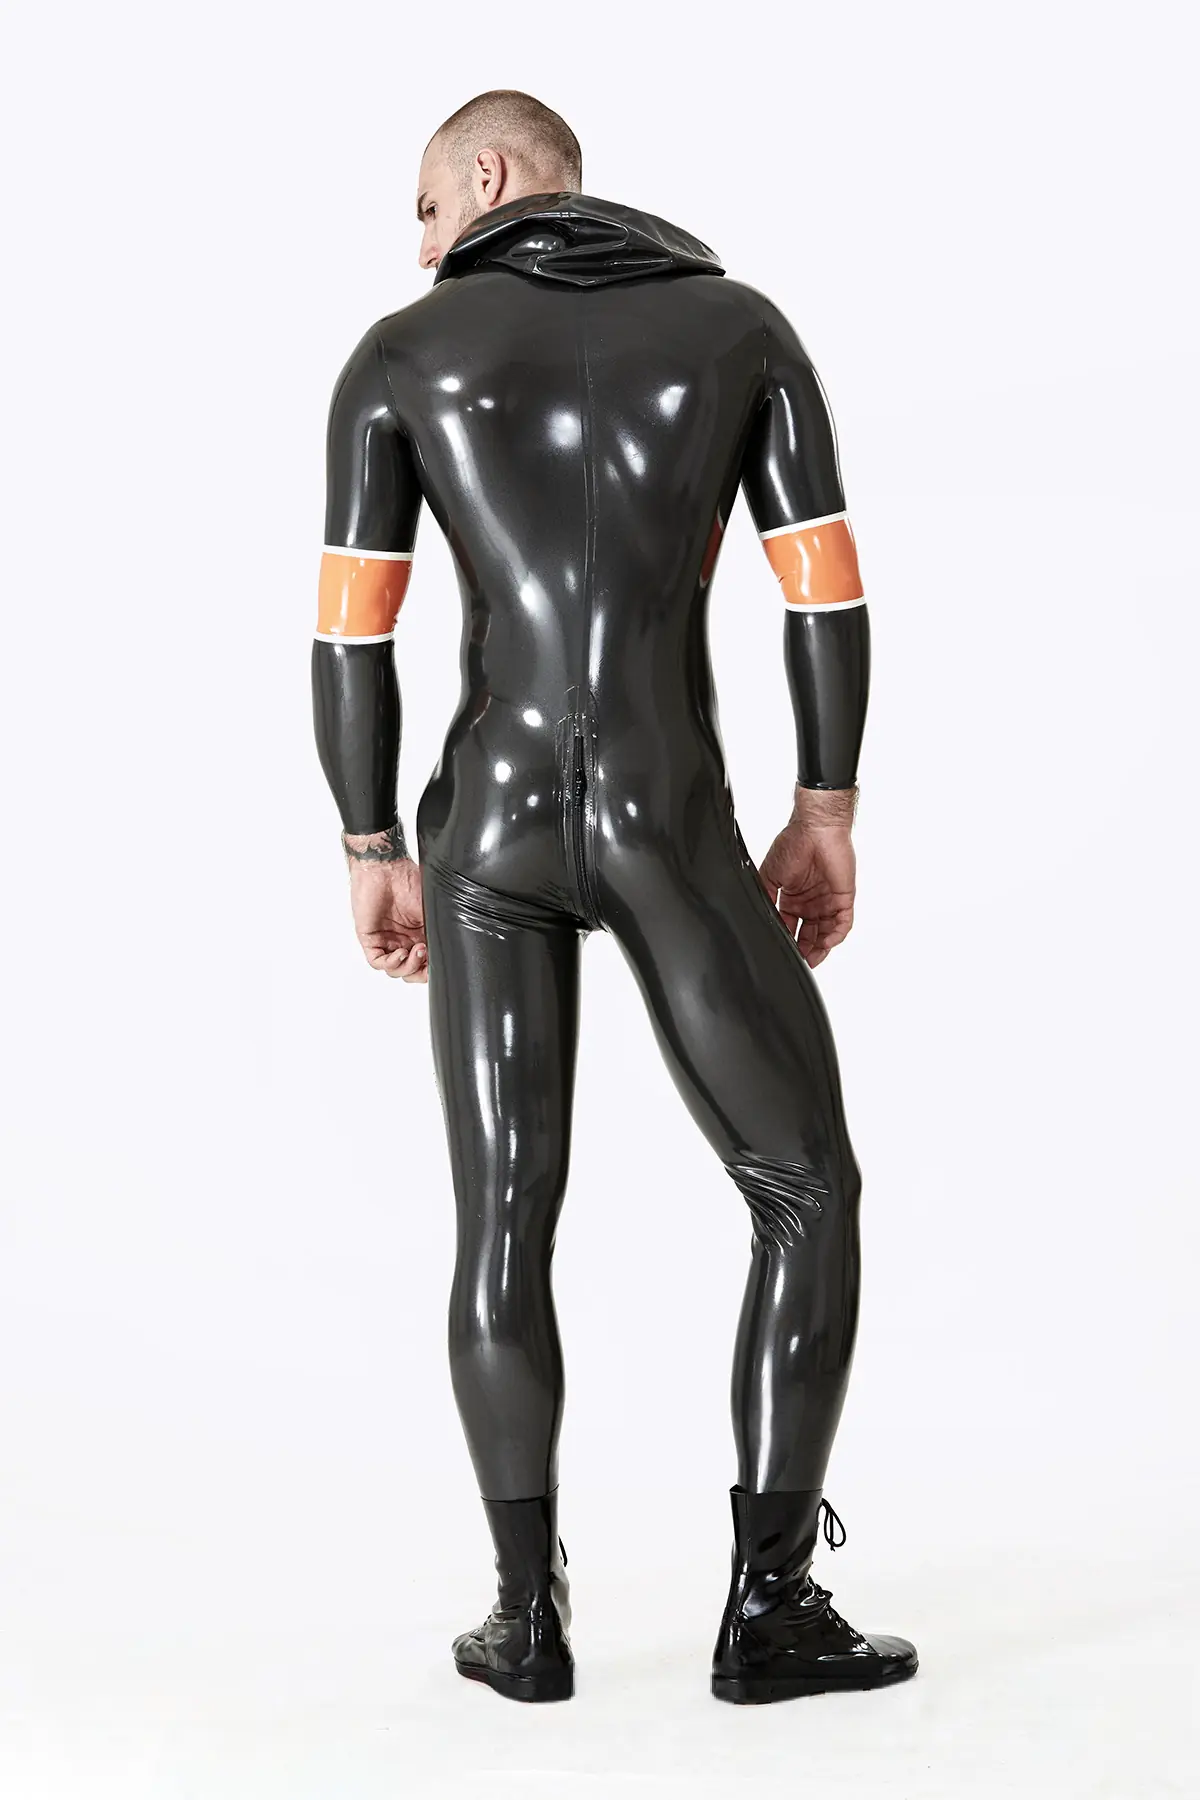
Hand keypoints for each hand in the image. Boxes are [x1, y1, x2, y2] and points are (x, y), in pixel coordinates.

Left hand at [343, 829, 427, 981]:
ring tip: (415, 951)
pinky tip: (401, 952)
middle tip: (426, 955)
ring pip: (395, 970)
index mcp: (419, 934)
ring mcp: (387, 940)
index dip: (431, 970)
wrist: (386, 868)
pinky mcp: (370, 939)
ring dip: (407, 966)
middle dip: (419, 971)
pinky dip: (391, 963)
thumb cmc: (409, 880)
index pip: (425, 963)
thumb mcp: (432, 909)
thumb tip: (452, 950)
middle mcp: (403, 940)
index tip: (439, 965)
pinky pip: (378, 962)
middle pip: (410, 971)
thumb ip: (438, 930)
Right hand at [758, 791, 856, 967]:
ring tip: (812, 958)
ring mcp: (828, 900)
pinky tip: (826, 942)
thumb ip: (766, 899)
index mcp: (793, 898)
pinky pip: (843, 922)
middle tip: (800, 963)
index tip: (782, 953)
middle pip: (809, 935)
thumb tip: (759, 920)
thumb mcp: (770, 876)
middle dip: (805, 951)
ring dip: (820, 948)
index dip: (787, 941)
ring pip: (826, 933)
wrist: (815, 829)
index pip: (790, 927)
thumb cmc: (792, 845)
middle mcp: (811, 902)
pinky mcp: (843, 897)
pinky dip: (836, 935)